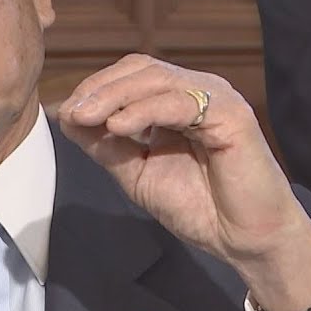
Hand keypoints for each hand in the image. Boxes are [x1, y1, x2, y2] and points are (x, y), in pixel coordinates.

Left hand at [56, 54, 310, 310]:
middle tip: (72, 112)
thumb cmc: (200, 207)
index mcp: (178, 102)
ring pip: (157, 80)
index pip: (131, 76)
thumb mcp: (138, 173)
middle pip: (141, 70)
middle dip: (100, 88)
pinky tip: (119, 127)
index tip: (66, 113)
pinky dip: (144, 110)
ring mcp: (217, 99)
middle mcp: (198, 92)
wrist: (244, 241)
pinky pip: (180, 103)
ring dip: (114, 96)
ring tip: (86, 117)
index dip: (96, 89)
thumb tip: (68, 118)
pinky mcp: (231, 116)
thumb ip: (106, 146)